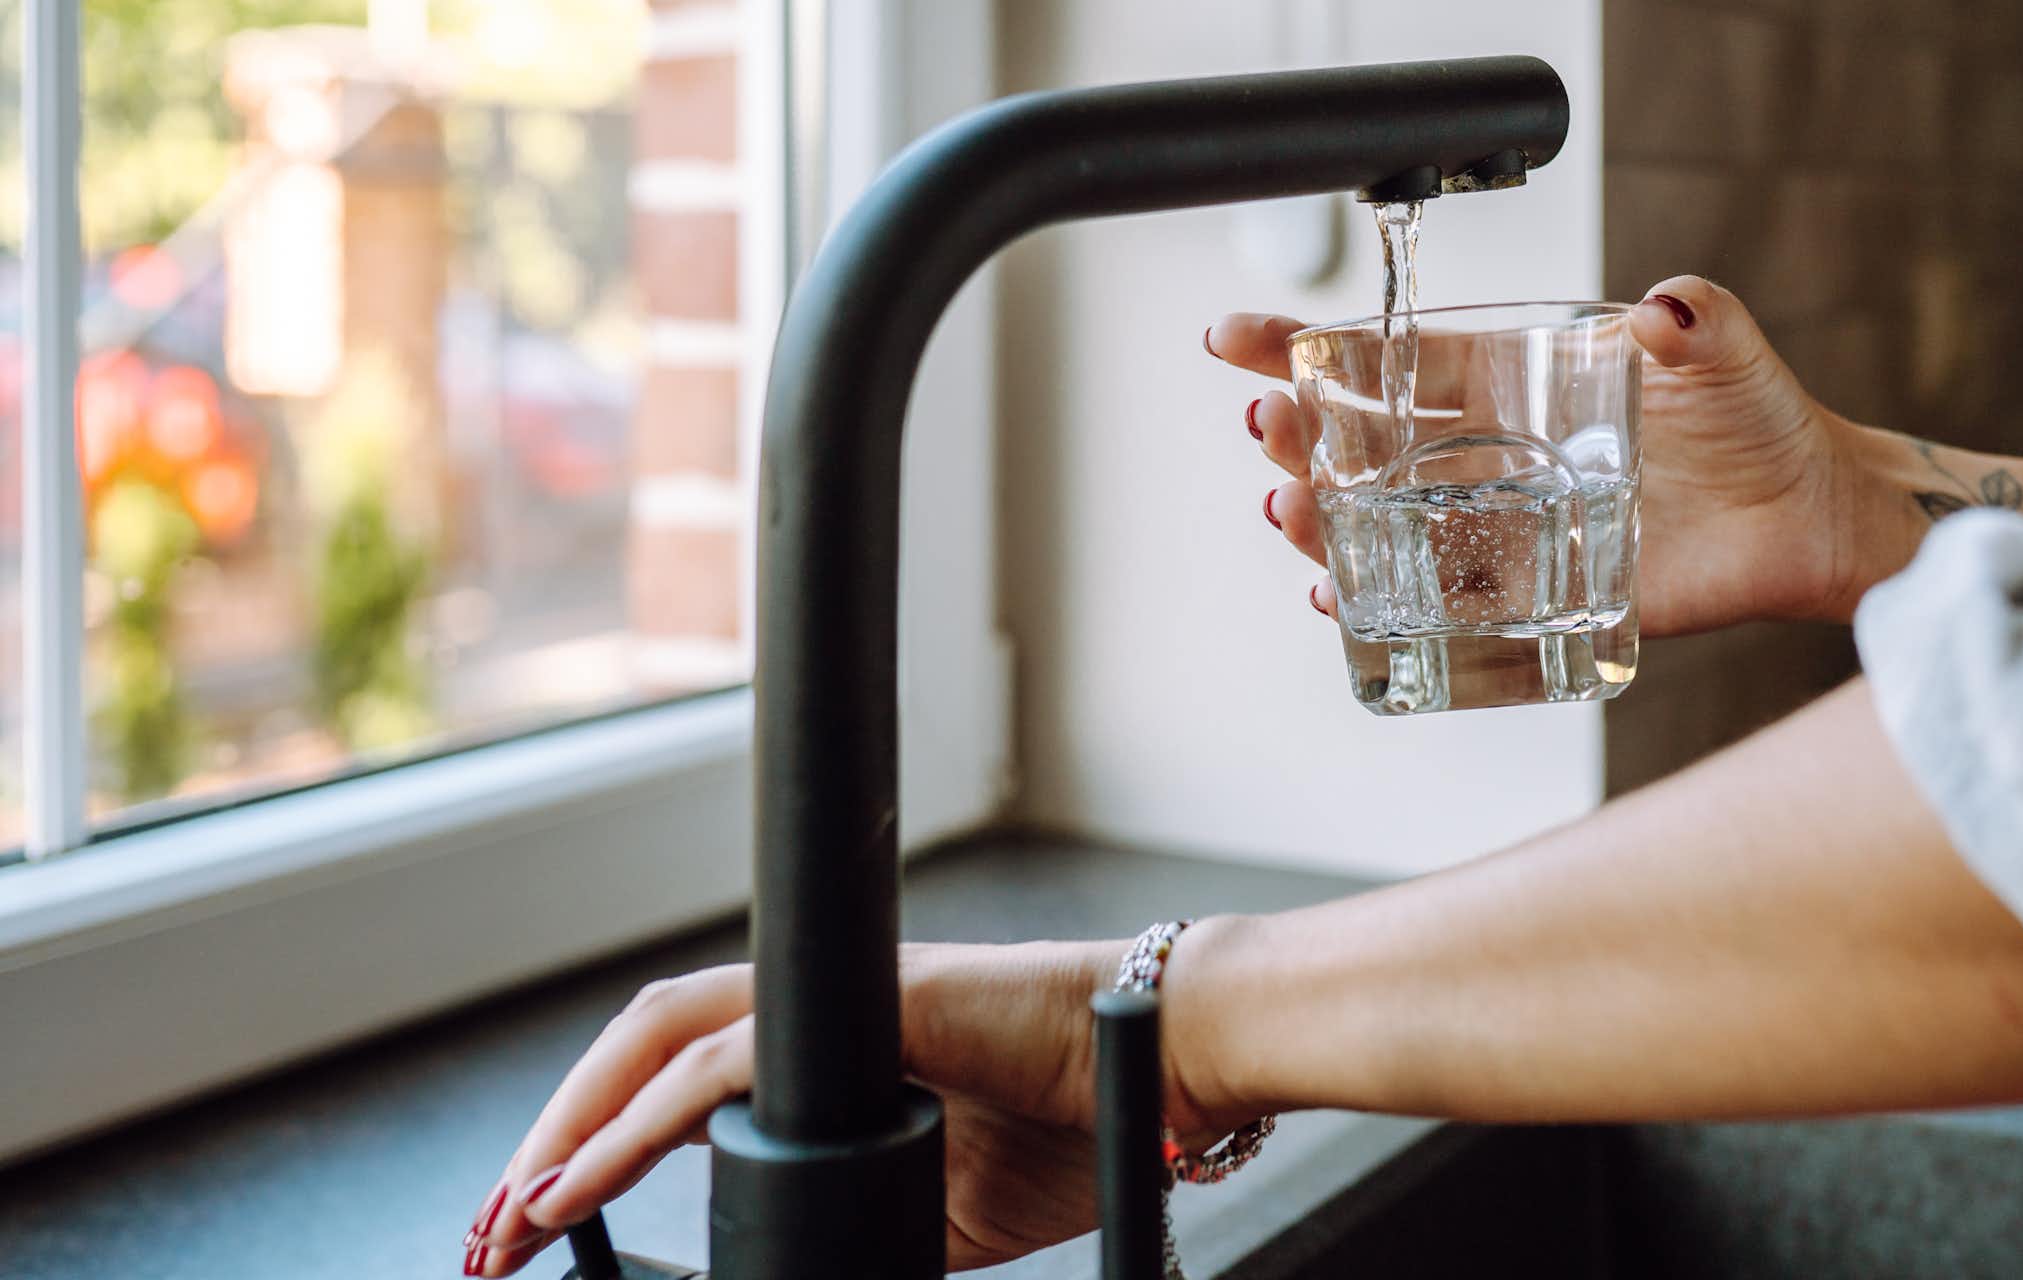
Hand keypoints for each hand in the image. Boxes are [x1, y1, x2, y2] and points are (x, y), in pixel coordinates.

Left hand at [463, 941, 1250, 1274]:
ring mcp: (838, 1005)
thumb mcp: (930, 1209)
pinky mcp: (869, 1010)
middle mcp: (814, 1012)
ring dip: (565, 1131)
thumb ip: (845, 1224)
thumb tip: (772, 1266)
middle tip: (486, 1242)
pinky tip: (573, 1188)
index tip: (529, 1230)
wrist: (1166, 1069)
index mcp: (823, 1052)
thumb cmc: (1072, 1120)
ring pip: (656, 1041)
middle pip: (636, 1048)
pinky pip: (719, 1067)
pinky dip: (630, 1130)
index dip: (589, 1143)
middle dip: (545, 1142)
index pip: (672, 1077)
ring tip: (508, 1221)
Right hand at [1207, 275, 1918, 634]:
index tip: (1239, 339)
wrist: (1808, 513)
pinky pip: (1444, 602)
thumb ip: (1697, 318)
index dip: (1311, 346)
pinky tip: (1339, 592)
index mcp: (1515, 381)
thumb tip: (1667, 306)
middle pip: (1368, 444)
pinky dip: (1386, 601)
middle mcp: (1495, 454)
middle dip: (1301, 434)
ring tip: (1287, 509)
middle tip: (1264, 426)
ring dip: (1324, 518)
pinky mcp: (1538, 593)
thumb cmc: (1760, 419)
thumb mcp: (1725, 349)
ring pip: (1388, 523)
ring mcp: (1508, 525)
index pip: (1395, 359)